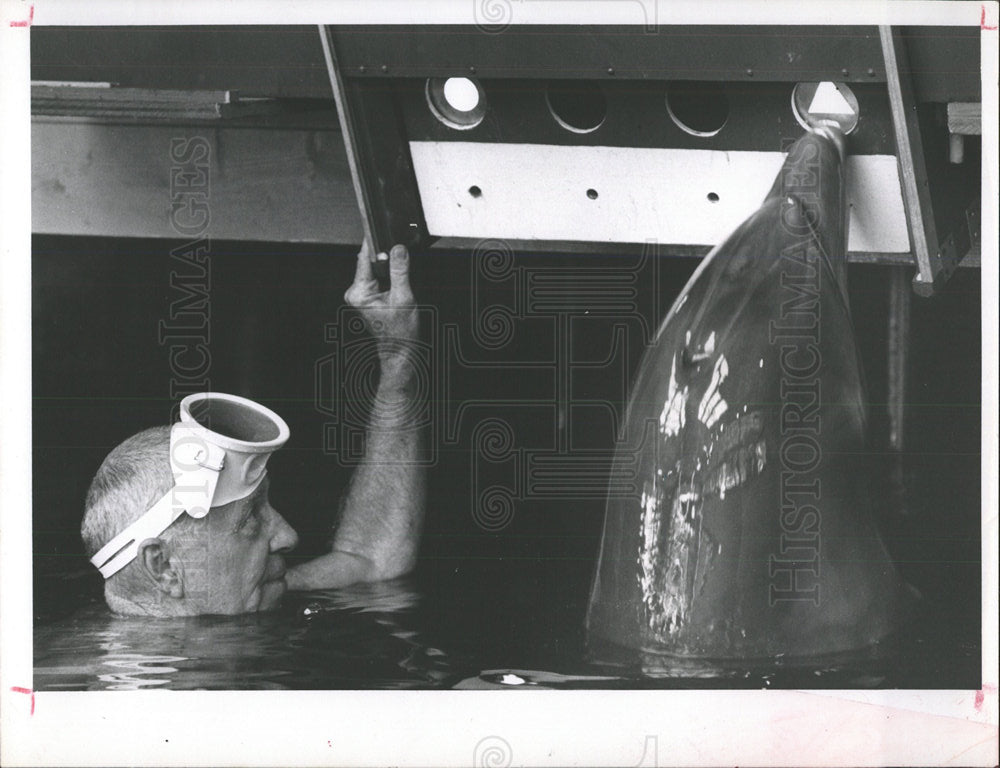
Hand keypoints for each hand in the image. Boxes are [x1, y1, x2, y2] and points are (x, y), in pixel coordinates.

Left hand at [344, 240, 418, 369]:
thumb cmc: (400, 332)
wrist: (401, 350)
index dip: (375, 243)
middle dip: (387, 259)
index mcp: (359, 292)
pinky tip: (397, 287)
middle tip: (401, 265)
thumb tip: (398, 249)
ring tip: (400, 284)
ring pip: (376, 269)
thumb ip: (400, 271)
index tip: (382, 230)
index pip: (364, 258)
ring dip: (389, 269)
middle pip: (370, 261)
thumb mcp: (404, 298)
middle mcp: (355, 292)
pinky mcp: (367, 296)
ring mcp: (360, 295)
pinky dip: (389, 277)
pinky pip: (378, 278)